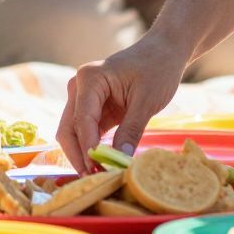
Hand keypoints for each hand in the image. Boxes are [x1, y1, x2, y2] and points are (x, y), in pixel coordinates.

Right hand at [58, 34, 188, 172]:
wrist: (165, 52)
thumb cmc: (158, 68)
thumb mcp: (147, 101)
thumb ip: (131, 131)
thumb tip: (119, 161)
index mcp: (90, 79)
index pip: (82, 121)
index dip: (88, 149)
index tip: (97, 172)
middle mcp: (79, 87)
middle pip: (68, 129)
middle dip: (78, 156)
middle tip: (93, 181)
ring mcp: (84, 98)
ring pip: (74, 134)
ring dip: (83, 156)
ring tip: (98, 178)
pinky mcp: (94, 109)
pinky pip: (87, 133)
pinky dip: (93, 149)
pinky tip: (103, 166)